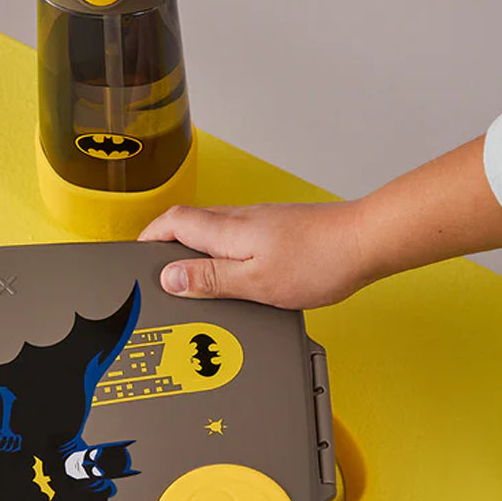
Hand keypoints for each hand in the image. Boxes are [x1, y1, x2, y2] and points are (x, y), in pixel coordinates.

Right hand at [137, 202, 369, 308]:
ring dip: (196, 247)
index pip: (172, 222)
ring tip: (192, 276)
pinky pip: (238, 235)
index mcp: (227, 230)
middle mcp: (240, 218)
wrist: (365, 241)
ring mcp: (261, 220)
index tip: (135, 255)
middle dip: (168, 244)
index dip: (149, 238)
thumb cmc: (319, 261)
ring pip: (214, 228)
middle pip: (190, 223)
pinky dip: (223, 251)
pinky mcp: (280, 227)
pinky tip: (235, 271)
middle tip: (158, 270)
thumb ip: (210, 279)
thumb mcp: (255, 282)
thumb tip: (169, 277)